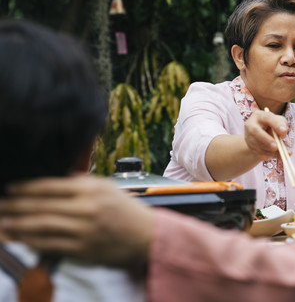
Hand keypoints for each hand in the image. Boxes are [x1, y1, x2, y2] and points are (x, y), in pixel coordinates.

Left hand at [0, 175, 154, 265]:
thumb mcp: (106, 187)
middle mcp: (87, 207)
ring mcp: (85, 230)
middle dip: (16, 206)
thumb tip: (52, 180)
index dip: (26, 187)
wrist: (146, 234)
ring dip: (19, 224)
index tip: (11, 188)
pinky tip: (22, 237)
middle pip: (41, 206)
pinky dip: (33, 241)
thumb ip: (80, 182)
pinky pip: (51, 244)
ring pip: (42, 226)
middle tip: (1, 205)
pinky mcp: (84, 249)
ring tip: (4, 222)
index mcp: (91, 188)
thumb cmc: (126, 209)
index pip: (50, 185)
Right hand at [244, 109, 287, 160]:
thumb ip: (283, 125)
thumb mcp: (280, 122)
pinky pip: (259, 153)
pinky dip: (270, 155)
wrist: (263, 136)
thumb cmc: (273, 126)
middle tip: (276, 147)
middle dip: (266, 140)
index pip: (267, 117)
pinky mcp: (250, 148)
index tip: (284, 131)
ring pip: (257, 145)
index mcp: (259, 115)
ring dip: (270, 151)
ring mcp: (248, 137)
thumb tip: (283, 133)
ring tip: (283, 154)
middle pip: (255, 131)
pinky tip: (279, 156)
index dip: (275, 124)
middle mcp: (251, 124)